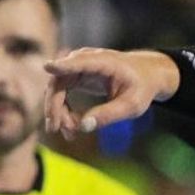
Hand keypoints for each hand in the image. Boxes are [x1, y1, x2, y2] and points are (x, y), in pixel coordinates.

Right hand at [44, 49, 178, 138]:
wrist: (146, 75)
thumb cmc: (141, 87)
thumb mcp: (132, 105)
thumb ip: (109, 115)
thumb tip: (83, 127)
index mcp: (105, 61)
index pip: (80, 61)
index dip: (64, 65)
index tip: (48, 67)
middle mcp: (87, 60)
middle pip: (59, 80)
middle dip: (55, 106)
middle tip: (56, 129)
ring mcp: (78, 67)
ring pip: (56, 89)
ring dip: (57, 111)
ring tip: (69, 134)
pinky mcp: (76, 75)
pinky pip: (61, 93)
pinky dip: (63, 110)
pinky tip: (72, 126)